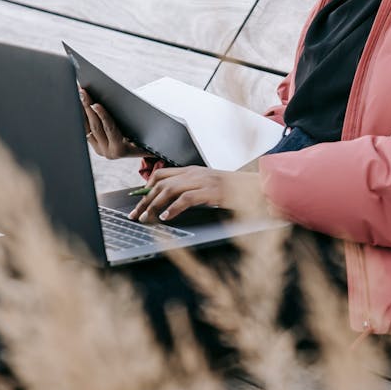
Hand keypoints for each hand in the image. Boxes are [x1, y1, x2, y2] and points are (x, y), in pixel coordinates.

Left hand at [78, 86, 151, 159]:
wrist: (143, 152)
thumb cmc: (146, 141)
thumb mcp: (144, 135)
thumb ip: (135, 125)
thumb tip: (138, 112)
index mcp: (121, 149)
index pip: (110, 129)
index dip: (103, 116)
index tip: (96, 104)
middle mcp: (108, 152)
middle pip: (96, 126)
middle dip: (89, 108)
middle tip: (84, 93)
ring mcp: (99, 149)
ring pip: (87, 128)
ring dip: (82, 109)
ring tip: (80, 94)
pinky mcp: (95, 145)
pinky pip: (85, 129)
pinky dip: (82, 116)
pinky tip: (79, 104)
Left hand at [130, 166, 273, 222]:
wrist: (254, 187)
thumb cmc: (233, 190)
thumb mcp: (208, 186)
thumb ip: (191, 189)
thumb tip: (171, 202)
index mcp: (192, 171)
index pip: (161, 174)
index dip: (146, 187)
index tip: (138, 201)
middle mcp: (194, 173)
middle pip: (160, 183)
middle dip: (145, 200)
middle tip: (136, 215)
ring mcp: (202, 181)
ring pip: (169, 190)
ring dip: (154, 205)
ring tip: (147, 218)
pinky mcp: (210, 191)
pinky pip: (186, 199)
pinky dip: (173, 208)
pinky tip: (167, 218)